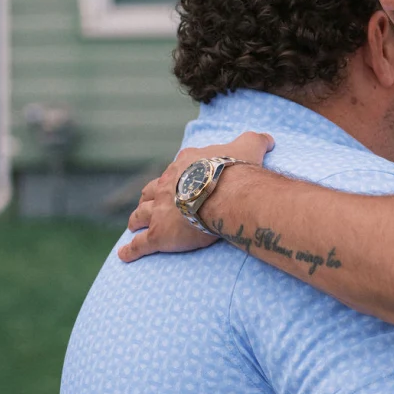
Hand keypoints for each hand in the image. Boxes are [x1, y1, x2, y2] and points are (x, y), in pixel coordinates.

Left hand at [117, 131, 272, 263]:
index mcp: (185, 164)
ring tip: (134, 225)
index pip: (176, 169)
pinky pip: (140, 245)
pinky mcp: (159, 234)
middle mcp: (166, 184)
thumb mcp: (249, 146)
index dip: (176, 176)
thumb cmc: (235, 170)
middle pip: (151, 190)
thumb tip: (268, 139)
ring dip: (136, 219)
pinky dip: (131, 250)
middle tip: (149, 204)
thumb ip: (256, 141)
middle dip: (149, 197)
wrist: (223, 193)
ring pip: (141, 214)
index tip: (178, 182)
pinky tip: (124, 255)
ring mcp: (159, 210)